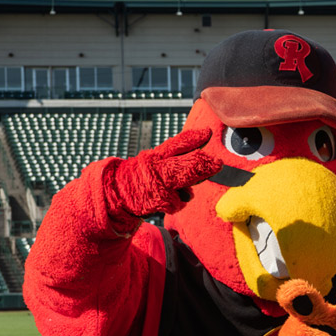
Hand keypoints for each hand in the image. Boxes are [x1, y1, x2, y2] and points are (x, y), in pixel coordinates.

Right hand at [106, 126, 220, 220]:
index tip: (207, 132)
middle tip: (218, 163)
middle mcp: (158, 167)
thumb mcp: (156, 160)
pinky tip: (168, 200)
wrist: (117, 193)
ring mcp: (159, 184)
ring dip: (190, 187)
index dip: (194, 138)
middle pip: (188, 164)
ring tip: (183, 188)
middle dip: (205, 163)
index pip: (178, 144)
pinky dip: (177, 202)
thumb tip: (202, 155)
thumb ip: (176, 157)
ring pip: (186, 184)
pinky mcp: (159, 200)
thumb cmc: (142, 176)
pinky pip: (179, 202)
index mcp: (158, 155)